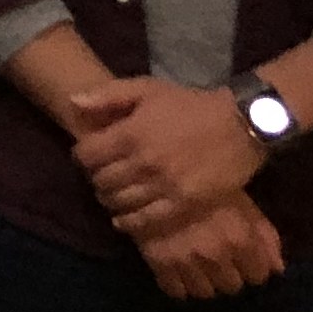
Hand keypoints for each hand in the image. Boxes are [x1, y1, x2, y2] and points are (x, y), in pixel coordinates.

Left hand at [69, 76, 261, 235]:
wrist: (240, 125)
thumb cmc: (190, 105)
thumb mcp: (148, 89)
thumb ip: (108, 95)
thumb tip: (72, 102)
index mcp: (130, 133)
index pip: (86, 155)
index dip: (82, 157)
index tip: (88, 157)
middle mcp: (143, 162)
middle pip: (101, 181)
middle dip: (96, 179)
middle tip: (101, 178)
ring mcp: (164, 185)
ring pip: (120, 202)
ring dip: (110, 201)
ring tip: (112, 197)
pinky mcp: (184, 203)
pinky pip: (147, 220)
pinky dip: (130, 222)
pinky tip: (125, 220)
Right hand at [138, 188, 285, 301]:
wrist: (155, 173)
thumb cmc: (207, 184)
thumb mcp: (242, 202)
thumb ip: (265, 235)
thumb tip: (278, 269)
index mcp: (240, 238)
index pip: (258, 276)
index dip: (251, 267)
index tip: (242, 258)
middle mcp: (216, 254)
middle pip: (231, 286)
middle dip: (227, 274)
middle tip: (218, 259)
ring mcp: (186, 261)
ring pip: (204, 292)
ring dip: (203, 281)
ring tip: (197, 265)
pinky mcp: (158, 262)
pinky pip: (175, 291)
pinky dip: (178, 284)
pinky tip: (177, 268)